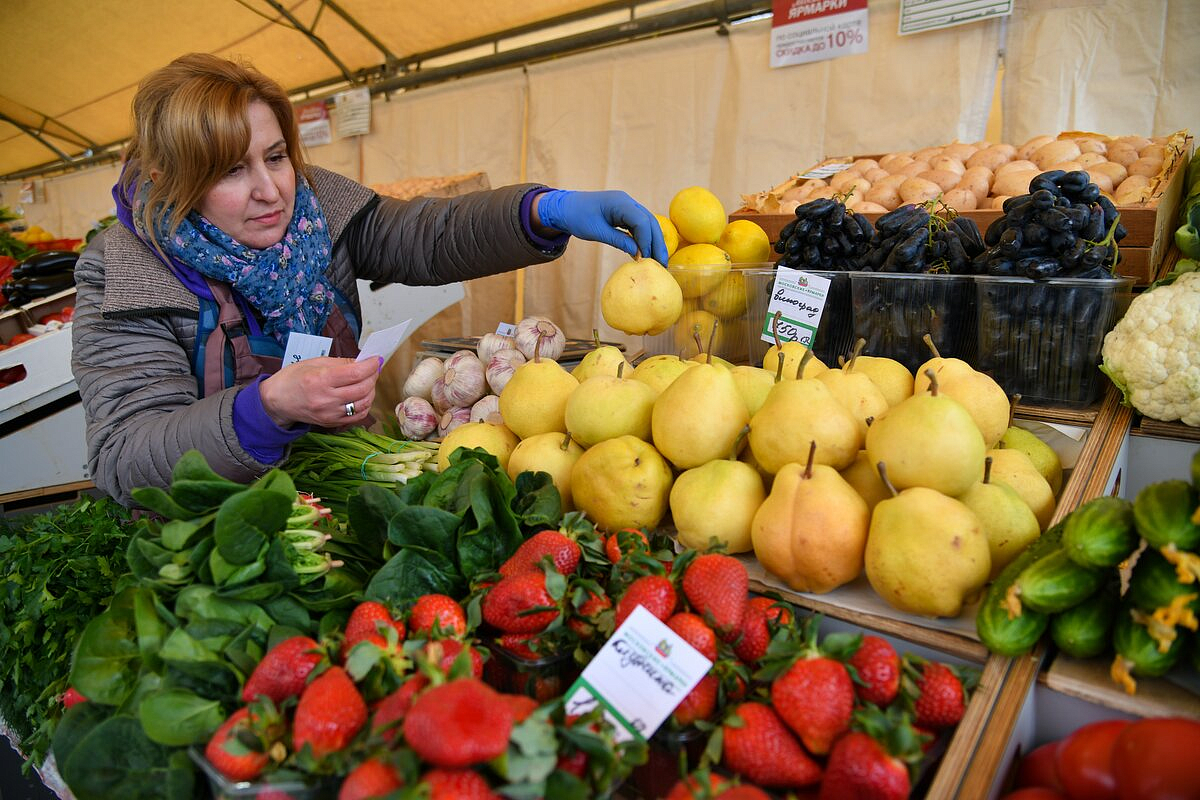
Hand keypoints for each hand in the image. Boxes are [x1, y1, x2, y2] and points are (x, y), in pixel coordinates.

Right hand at [259, 356, 381, 427]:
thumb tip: (361, 362)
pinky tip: (363, 396)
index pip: (355, 373)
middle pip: (362, 388)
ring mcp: (330, 413)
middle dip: (373, 376)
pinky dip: (365, 405)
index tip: (376, 359)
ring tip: (368, 381)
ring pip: (364, 403)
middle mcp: (326, 399)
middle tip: (373, 369)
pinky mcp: (331, 422)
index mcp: (320, 380)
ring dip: (371, 391)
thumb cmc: (293, 378)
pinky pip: (357, 416)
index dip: (370, 365)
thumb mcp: (314, 362)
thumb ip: (340, 363)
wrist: (277, 401)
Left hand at [534, 190, 668, 265]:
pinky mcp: (625, 214)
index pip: (642, 221)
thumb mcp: (596, 231)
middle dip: (657, 243)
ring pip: (648, 224)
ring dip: (653, 242)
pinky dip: (644, 239)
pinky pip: (639, 226)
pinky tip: (646, 254)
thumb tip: (638, 254)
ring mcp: (627, 207)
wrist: (565, 207)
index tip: (647, 258)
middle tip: (662, 264)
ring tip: (658, 262)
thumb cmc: (576, 217)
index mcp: (620, 202)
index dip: (647, 240)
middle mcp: (628, 202)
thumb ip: (618, 241)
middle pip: (650, 222)